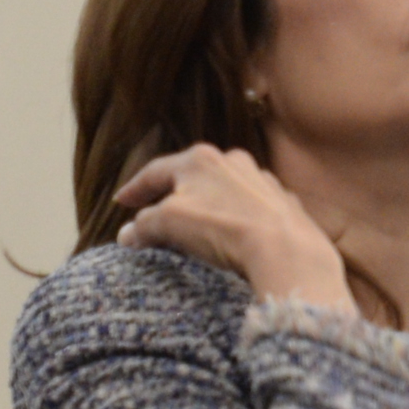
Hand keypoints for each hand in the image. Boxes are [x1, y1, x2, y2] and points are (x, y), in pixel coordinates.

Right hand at [111, 144, 355, 314]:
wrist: (286, 248)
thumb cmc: (223, 228)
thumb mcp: (170, 223)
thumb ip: (144, 225)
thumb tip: (128, 235)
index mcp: (200, 160)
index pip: (156, 171)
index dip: (135, 188)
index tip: (121, 201)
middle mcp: (234, 161)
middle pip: (192, 177)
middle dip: (172, 194)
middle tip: (155, 210)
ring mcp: (262, 181)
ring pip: (224, 191)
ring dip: (207, 205)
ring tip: (194, 224)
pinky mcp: (284, 204)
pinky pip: (251, 210)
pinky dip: (236, 218)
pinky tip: (233, 233)